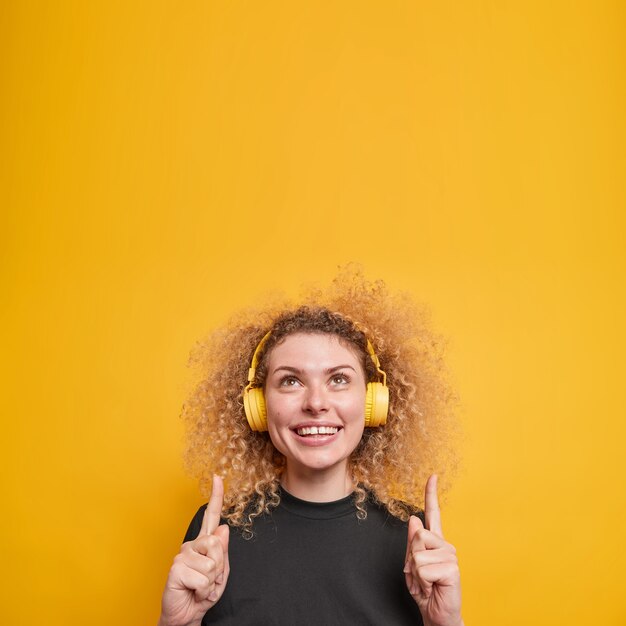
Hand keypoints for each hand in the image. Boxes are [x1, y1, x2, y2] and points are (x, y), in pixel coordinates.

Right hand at [159, 476, 229, 625]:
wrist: (187, 615)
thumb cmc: (202, 594)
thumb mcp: (220, 573)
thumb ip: (223, 552)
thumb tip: (223, 528)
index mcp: (204, 543)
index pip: (211, 516)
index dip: (216, 496)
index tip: (218, 476)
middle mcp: (192, 545)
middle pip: (217, 543)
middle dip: (219, 567)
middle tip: (208, 579)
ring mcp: (182, 555)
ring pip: (211, 562)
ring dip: (211, 581)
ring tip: (199, 586)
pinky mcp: (175, 568)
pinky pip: (202, 577)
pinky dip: (202, 589)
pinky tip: (192, 589)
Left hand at [403, 475, 462, 625]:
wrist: (437, 615)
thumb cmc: (426, 590)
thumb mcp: (411, 566)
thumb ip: (411, 544)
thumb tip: (414, 519)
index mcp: (435, 541)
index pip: (433, 513)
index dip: (431, 494)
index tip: (433, 476)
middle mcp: (445, 545)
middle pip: (417, 536)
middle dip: (411, 558)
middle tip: (421, 575)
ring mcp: (451, 556)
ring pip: (417, 553)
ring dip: (416, 573)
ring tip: (428, 582)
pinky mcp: (452, 569)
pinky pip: (424, 569)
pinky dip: (422, 582)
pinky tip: (433, 587)